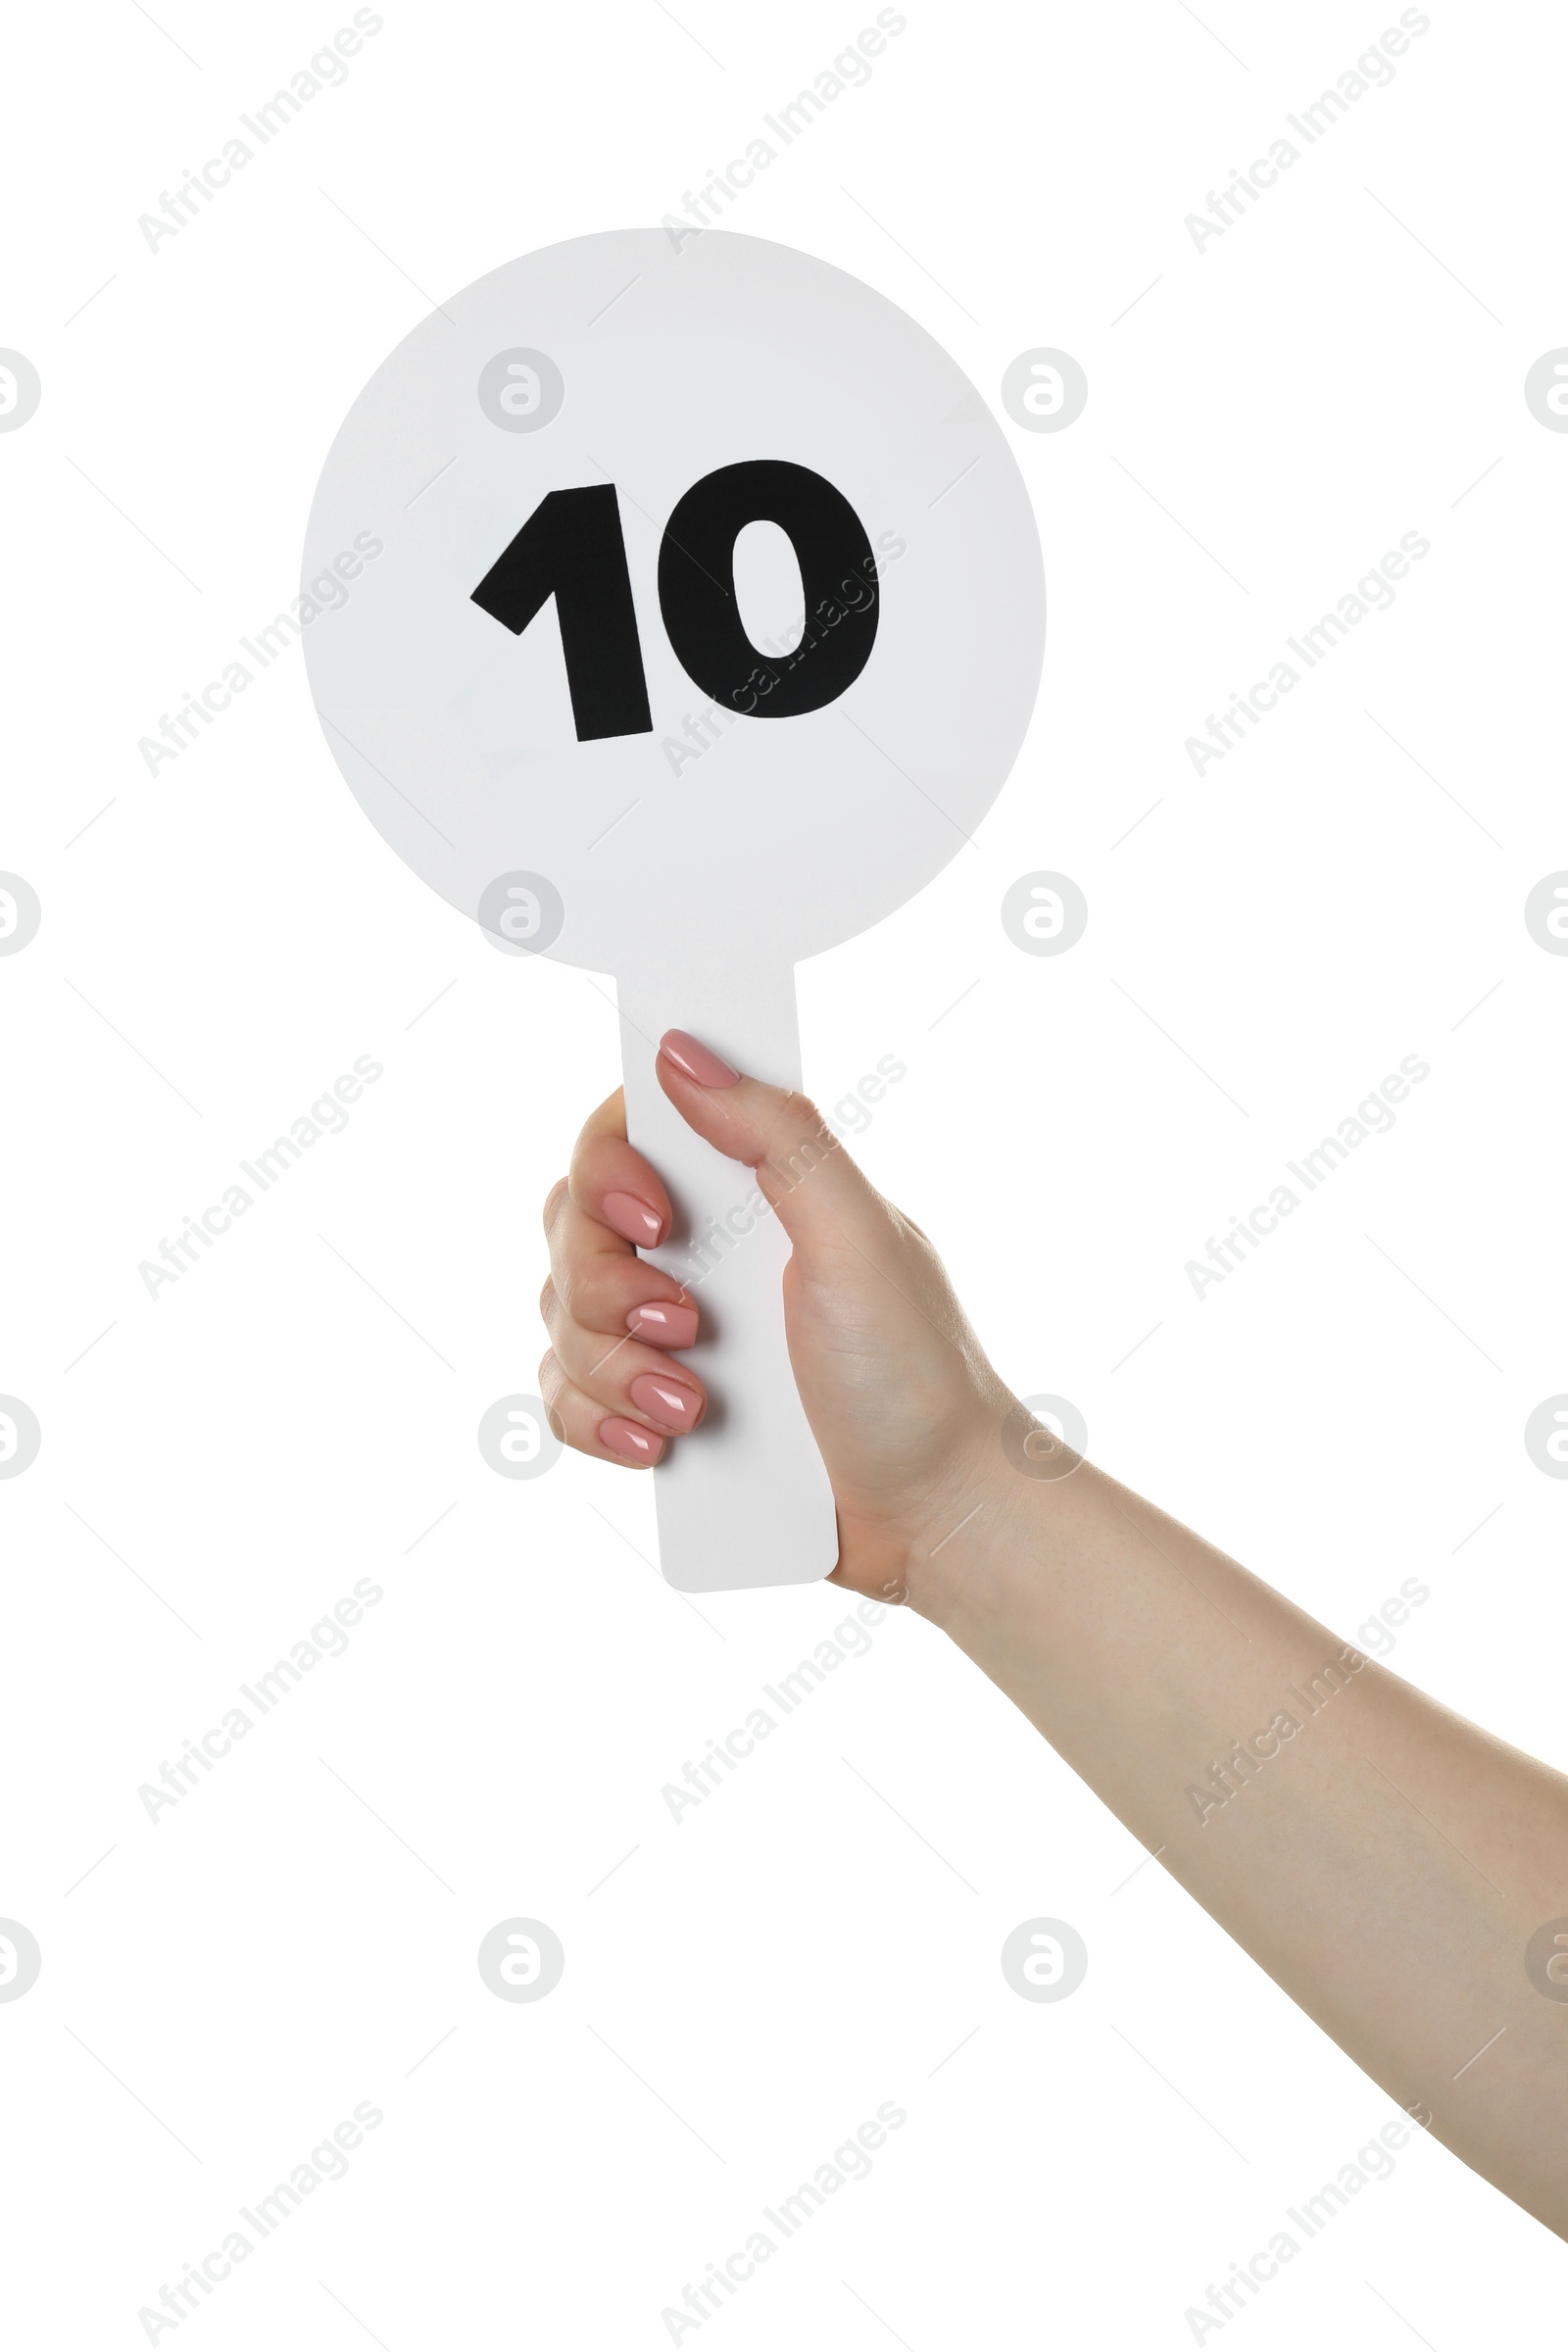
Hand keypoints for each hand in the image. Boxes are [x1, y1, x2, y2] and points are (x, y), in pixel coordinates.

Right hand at [539, 1030, 1021, 1604]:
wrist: (935, 1516)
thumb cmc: (917, 1374)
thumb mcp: (859, 1239)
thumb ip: (779, 1137)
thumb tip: (683, 1053)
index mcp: (752, 1190)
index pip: (627, 1135)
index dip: (612, 1168)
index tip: (656, 1219)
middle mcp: (702, 1251)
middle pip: (573, 1227)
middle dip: (605, 1287)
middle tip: (685, 1327)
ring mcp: (670, 1333)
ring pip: (560, 1317)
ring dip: (610, 1365)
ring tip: (690, 1408)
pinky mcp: (652, 1410)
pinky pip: (566, 1397)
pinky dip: (593, 1420)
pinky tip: (656, 1444)